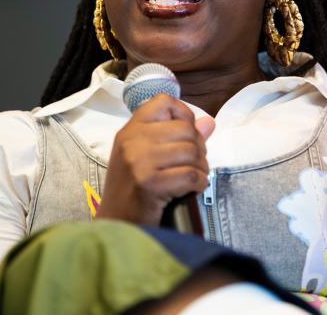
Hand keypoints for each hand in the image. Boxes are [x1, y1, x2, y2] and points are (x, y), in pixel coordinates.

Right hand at [97, 93, 214, 224]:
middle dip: (199, 148)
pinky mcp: (149, 184)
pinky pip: (190, 175)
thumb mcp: (148, 157)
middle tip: (194, 164)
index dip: (184, 114)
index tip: (186, 135)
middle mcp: (132, 141)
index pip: (163, 101)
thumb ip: (178, 136)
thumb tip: (209, 122)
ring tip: (192, 178)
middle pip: (186, 129)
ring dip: (201, 168)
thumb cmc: (134, 190)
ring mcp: (139, 161)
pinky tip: (191, 190)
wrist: (117, 225)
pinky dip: (199, 184)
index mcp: (131, 130)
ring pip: (191, 152)